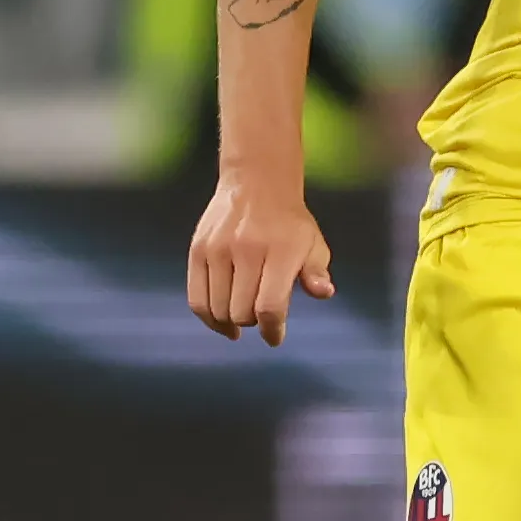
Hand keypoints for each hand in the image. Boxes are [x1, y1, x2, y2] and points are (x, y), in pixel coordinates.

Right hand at [188, 171, 335, 345]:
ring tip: (242, 315)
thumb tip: (324, 292)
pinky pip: (196, 299)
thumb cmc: (290, 222)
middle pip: (242, 313)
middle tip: (261, 315)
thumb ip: (317, 272)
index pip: (270, 306)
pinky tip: (221, 320)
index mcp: (281, 251)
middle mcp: (247, 250)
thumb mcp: (313, 244)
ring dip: (231, 321)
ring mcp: (218, 250)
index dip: (272, 330)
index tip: (274, 337)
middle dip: (253, 323)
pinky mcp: (198, 250)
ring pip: (218, 310)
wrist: (256, 183)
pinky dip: (208, 317)